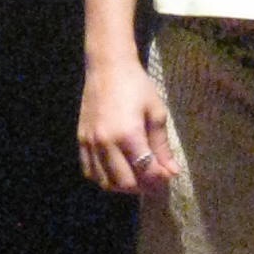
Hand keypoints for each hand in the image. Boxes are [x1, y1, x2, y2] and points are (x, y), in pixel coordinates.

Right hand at [78, 57, 176, 194]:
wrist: (107, 67)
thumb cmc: (136, 86)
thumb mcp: (156, 113)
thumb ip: (162, 146)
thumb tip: (172, 171)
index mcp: (128, 134)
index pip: (145, 171)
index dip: (159, 179)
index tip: (168, 176)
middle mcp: (106, 143)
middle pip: (125, 182)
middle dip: (143, 186)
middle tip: (155, 179)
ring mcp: (90, 143)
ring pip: (105, 182)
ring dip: (123, 185)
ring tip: (137, 176)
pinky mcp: (81, 141)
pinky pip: (90, 171)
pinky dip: (104, 178)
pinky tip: (116, 171)